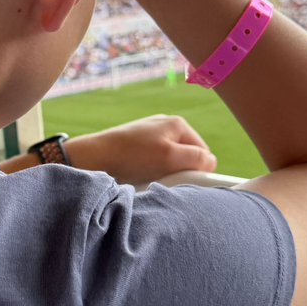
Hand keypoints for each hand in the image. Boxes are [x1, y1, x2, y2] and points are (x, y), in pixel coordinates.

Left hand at [66, 115, 216, 183]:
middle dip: (181, 171)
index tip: (186, 180)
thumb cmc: (132, 155)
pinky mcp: (139, 147)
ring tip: (151, 178)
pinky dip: (152, 172)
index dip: (199, 169)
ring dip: (166, 174)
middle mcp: (166, 127)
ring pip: (172, 162)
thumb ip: (196, 159)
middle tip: (166, 179)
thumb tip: (212, 163)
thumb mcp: (169, 157)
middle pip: (188, 157)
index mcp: (178, 124)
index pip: (204, 152)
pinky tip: (141, 176)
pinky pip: (156, 163)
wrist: (95, 157)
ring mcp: (152, 136)